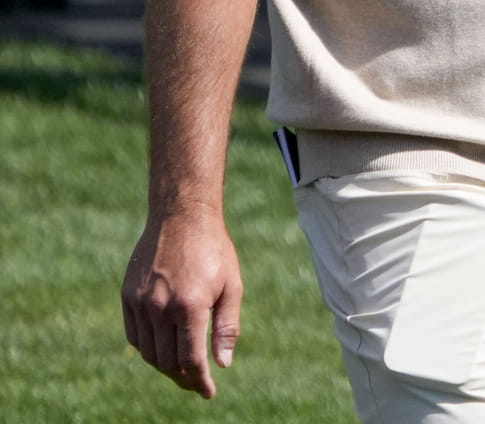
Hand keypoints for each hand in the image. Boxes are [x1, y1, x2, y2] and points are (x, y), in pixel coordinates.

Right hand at [123, 205, 243, 398]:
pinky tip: (163, 350)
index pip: (191, 359)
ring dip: (165, 367)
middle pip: (167, 361)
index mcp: (190, 306)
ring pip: (149, 353)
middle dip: (184, 378)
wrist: (182, 217)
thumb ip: (227, 326)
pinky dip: (148, 349)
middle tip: (197, 382)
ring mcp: (140, 303)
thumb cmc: (214, 250)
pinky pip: (135, 336)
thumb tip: (222, 364)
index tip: (208, 392)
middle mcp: (160, 308)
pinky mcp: (128, 297)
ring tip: (182, 370)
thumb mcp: (232, 285)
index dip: (200, 381)